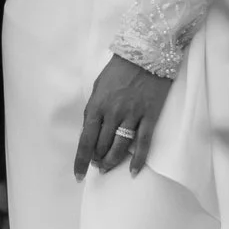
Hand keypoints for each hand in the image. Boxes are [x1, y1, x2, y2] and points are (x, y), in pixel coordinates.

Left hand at [74, 54, 170, 178]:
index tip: (79, 175)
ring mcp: (132, 116)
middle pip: (102, 146)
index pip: (85, 140)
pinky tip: (132, 171)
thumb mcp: (98, 86)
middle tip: (97, 165)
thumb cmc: (119, 69)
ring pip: (120, 148)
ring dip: (112, 162)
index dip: (81, 161)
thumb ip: (93, 109)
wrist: (146, 53)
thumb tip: (90, 131)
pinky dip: (138, 160)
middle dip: (97, 160)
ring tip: (108, 168)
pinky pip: (143, 143)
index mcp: (97, 105)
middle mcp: (113, 114)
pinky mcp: (149, 116)